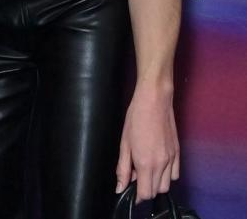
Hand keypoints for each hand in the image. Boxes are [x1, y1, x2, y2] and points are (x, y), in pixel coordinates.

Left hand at [116, 86, 179, 200]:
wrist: (154, 102)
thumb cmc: (135, 119)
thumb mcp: (124, 144)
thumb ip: (122, 168)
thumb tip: (119, 187)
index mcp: (146, 163)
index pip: (146, 193)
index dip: (137, 196)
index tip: (130, 193)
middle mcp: (162, 164)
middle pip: (157, 191)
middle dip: (146, 190)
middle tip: (135, 178)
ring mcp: (172, 159)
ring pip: (167, 184)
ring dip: (157, 183)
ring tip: (145, 171)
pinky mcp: (178, 153)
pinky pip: (175, 174)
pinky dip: (167, 176)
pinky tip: (157, 165)